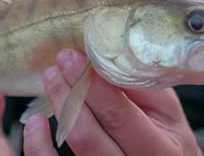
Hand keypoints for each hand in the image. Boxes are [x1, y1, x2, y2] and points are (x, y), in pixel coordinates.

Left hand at [23, 50, 203, 155]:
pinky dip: (38, 146)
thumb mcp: (165, 108)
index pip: (119, 117)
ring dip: (58, 109)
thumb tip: (102, 57)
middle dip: (69, 94)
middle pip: (89, 135)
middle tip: (58, 63)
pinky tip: (36, 122)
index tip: (73, 57)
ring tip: (51, 78)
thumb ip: (139, 85)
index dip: (93, 86)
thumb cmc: (166, 131)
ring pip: (74, 148)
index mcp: (160, 149)